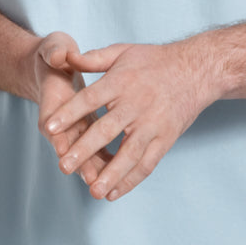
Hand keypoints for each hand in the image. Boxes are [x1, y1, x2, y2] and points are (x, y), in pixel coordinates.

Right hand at [33, 33, 113, 187]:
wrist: (51, 66)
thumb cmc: (54, 56)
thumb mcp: (54, 49)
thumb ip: (56, 53)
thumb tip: (60, 57)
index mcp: (52, 103)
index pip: (53, 125)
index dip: (60, 138)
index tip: (65, 151)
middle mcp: (59, 123)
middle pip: (68, 148)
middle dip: (81, 163)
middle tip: (92, 179)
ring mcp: (72, 131)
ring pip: (84, 155)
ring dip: (96, 170)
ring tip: (109, 188)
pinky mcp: (84, 133)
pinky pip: (95, 152)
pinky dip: (106, 164)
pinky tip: (121, 176)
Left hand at [42, 40, 216, 200]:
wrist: (197, 70)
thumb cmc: (155, 60)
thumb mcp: (123, 51)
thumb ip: (93, 58)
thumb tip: (67, 57)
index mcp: (122, 82)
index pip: (90, 99)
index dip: (69, 113)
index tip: (49, 128)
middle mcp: (137, 104)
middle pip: (107, 130)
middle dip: (84, 150)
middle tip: (64, 166)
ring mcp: (153, 124)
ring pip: (130, 153)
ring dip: (111, 174)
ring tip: (93, 191)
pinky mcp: (166, 139)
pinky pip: (148, 163)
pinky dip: (131, 180)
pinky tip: (114, 193)